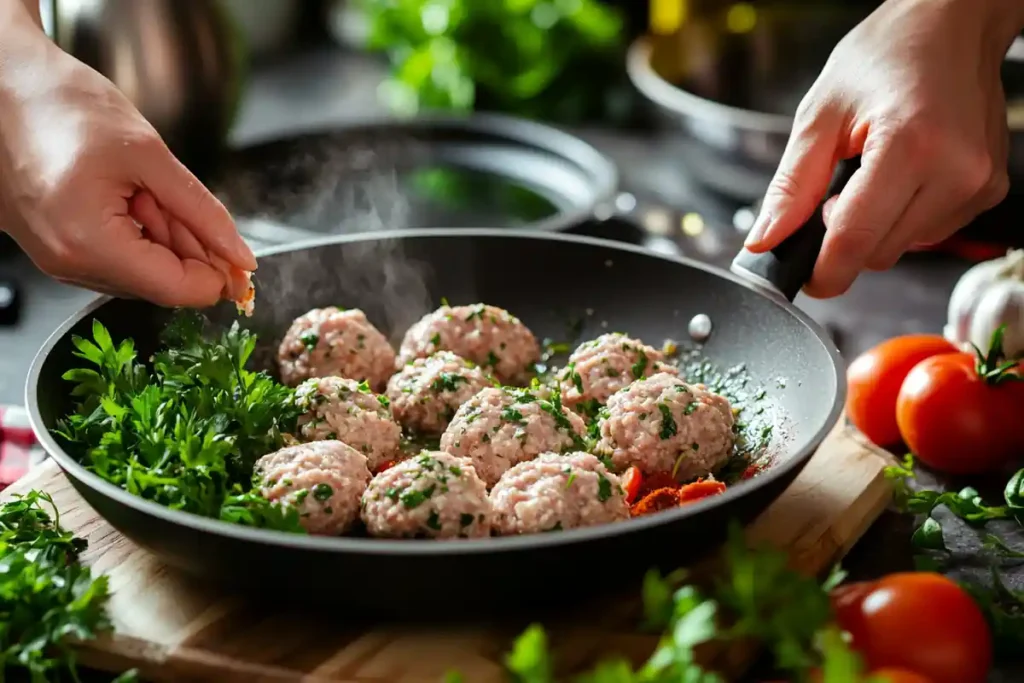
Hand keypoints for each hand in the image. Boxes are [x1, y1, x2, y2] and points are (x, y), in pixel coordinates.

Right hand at [0, 18, 255, 306]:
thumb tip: (240, 257)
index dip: (218, 276)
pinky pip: (115, 259)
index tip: (239, 256)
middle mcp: (67, 262)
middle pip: (160, 284)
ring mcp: (56, 260)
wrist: (3, 83)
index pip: (176, 290)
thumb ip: (203, 213)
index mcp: (88, 242)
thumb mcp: (151, 155)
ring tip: (143, 188)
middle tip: (177, 196)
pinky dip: (138, 233)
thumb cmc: (64, 105)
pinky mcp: (54, 249)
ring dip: (162, 238)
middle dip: (188, 248)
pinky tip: (130, 196)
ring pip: (141, 272)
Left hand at [743, 0, 1021, 297]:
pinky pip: (929, 232)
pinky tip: (902, 177)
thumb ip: (791, 187)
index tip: (803, 277)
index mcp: (909, 145)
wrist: (951, 26)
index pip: (855, 240)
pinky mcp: (989, 191)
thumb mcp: (819, 115)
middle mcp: (955, 170)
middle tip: (833, 193)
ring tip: (871, 173)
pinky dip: (904, 218)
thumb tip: (766, 241)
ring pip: (903, 248)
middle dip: (844, 239)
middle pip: (877, 253)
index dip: (822, 271)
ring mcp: (978, 183)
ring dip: (875, 228)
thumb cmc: (887, 55)